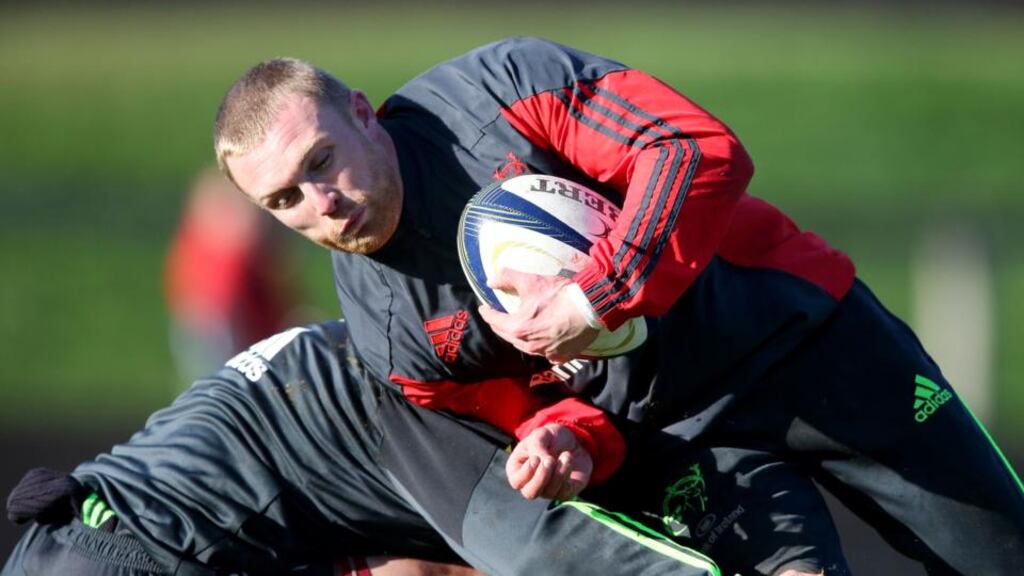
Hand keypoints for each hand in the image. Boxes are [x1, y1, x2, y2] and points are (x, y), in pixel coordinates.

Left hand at [478, 268, 598, 362]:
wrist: (590, 307)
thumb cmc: (560, 295)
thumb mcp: (531, 282)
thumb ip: (507, 278)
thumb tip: (490, 281)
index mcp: (518, 328)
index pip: (494, 321)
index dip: (487, 312)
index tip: (484, 308)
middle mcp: (529, 345)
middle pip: (507, 335)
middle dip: (500, 325)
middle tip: (497, 317)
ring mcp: (545, 353)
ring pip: (524, 346)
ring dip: (518, 337)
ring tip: (517, 328)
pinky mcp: (561, 356)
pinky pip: (544, 353)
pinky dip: (539, 346)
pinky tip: (540, 340)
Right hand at [505, 423, 592, 499]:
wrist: (571, 440)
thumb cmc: (549, 438)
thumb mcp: (539, 436)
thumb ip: (537, 448)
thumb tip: (544, 462)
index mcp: (517, 470)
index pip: (516, 481)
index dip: (528, 470)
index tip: (537, 456)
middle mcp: (530, 484)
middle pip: (530, 493)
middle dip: (541, 477)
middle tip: (550, 459)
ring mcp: (547, 490)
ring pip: (549, 492)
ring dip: (558, 473)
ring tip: (566, 455)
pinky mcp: (564, 492)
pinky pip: (563, 492)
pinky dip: (567, 473)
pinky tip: (568, 459)